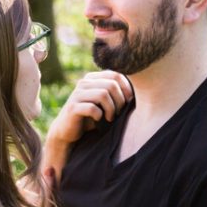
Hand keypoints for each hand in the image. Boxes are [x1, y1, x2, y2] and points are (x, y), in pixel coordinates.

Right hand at [42, 71, 132, 187]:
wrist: (68, 131)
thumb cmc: (91, 116)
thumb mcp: (104, 101)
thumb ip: (114, 91)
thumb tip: (139, 87)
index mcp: (92, 78)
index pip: (116, 75)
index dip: (126, 88)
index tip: (128, 102)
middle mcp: (84, 83)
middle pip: (111, 85)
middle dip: (120, 101)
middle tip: (118, 113)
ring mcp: (77, 94)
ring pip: (103, 94)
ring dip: (111, 109)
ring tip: (110, 118)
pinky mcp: (73, 108)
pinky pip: (92, 108)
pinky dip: (100, 115)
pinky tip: (99, 120)